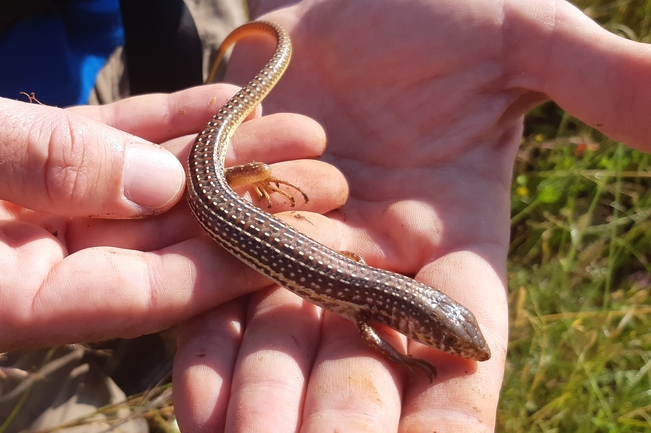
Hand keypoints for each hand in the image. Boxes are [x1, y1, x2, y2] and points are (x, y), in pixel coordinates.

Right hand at [0, 9, 344, 362]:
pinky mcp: (8, 170)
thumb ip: (32, 164)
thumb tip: (154, 188)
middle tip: (324, 185)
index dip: (212, 268)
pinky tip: (220, 105)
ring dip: (209, 166)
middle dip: (233, 216)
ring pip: (132, 198)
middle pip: (143, 251)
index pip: (122, 294)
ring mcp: (9, 224)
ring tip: (296, 136)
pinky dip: (156, 130)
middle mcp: (3, 274)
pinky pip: (99, 153)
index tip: (294, 244)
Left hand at [174, 0, 650, 430]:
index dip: (449, 417)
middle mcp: (372, 270)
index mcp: (453, 246)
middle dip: (341, 421)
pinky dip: (208, 358)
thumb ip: (601, 81)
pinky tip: (196, 410)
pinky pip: (215, 309)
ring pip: (281, 350)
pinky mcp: (232, 232)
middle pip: (360, 369)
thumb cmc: (438, 12)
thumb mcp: (525, 39)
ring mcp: (296, 257)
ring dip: (265, 403)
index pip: (459, 354)